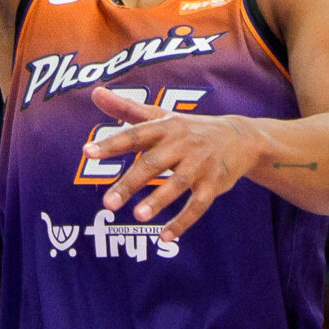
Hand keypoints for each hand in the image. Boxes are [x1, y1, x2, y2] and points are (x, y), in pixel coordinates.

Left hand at [81, 87, 262, 240]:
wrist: (240, 137)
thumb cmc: (189, 129)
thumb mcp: (159, 116)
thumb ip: (126, 108)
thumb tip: (95, 91)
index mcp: (165, 127)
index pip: (134, 135)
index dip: (111, 143)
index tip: (87, 152)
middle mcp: (182, 145)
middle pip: (152, 163)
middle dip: (130, 183)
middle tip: (108, 203)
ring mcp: (200, 165)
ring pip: (177, 184)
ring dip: (158, 200)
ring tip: (137, 216)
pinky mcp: (213, 184)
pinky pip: (198, 205)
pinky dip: (183, 221)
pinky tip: (164, 236)